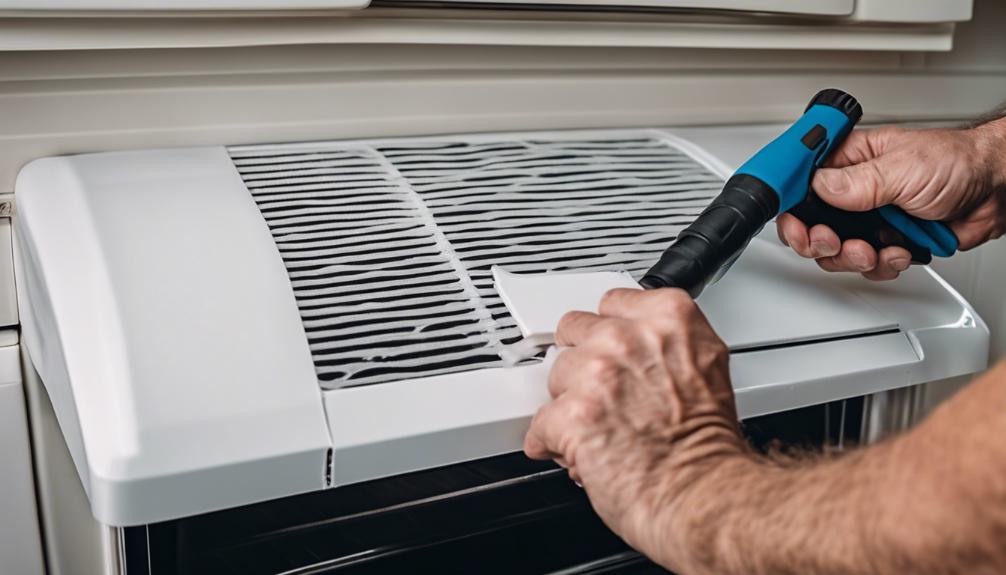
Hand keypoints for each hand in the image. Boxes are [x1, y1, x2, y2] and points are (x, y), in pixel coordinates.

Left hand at [523, 288, 743, 570]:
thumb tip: (637, 349)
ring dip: (569, 405)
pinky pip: (540, 423)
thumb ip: (666, 345)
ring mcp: (598, 374)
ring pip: (555, 377)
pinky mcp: (572, 414)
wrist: (705, 498)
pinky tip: (576, 454)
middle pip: (575, 333)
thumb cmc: (709, 448)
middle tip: (605, 396)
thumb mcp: (706, 369)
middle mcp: (630, 339)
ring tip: (599, 431)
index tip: (610, 347)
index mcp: (670, 319)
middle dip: (584, 365)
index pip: (612, 302)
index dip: (609, 332)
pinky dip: (552, 443)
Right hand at [777, 121, 1005, 279]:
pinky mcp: (888, 241)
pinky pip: (868, 264)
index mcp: (850, 162)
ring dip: (854, 256)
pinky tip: (898, 250)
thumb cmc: (957, 162)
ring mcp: (870, 219)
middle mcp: (855, 192)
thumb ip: (858, 183)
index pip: (801, 184)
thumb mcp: (902, 168)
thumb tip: (819, 187)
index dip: (790, 205)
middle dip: (819, 240)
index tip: (794, 221)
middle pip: (811, 224)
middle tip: (831, 241)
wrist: (996, 191)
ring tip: (872, 248)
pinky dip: (882, 264)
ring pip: (837, 251)